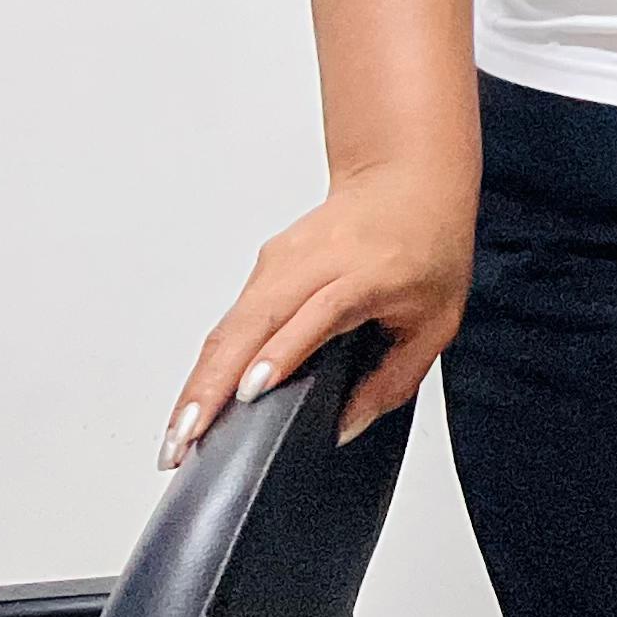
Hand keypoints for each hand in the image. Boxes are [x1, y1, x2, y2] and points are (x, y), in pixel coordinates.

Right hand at [167, 161, 472, 463]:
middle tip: (187, 438)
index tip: (252, 392)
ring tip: (178, 435)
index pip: (318, 312)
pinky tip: (196, 400)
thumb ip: (395, 378)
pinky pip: (232, 318)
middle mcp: (319, 260)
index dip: (282, 353)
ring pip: (231, 324)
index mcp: (370, 272)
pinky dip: (210, 362)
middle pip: (254, 322)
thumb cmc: (428, 244)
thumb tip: (345, 427)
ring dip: (200, 381)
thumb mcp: (437, 319)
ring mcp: (283, 258)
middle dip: (214, 385)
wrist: (407, 178)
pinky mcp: (265, 263)